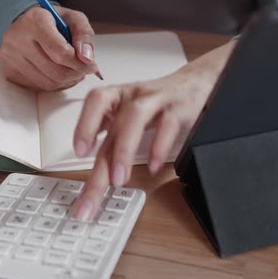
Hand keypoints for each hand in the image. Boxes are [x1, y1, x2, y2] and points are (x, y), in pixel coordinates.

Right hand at [0, 6, 99, 90]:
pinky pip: (39, 87)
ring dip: (67, 81)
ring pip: (49, 83)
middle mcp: (17, 38)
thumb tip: (87, 59)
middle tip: (85, 70)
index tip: (92, 65)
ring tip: (73, 70)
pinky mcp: (9, 71)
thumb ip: (85, 35)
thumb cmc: (53, 22)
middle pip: (56, 71)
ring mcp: (10, 57)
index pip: (61, 52)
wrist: (27, 24)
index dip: (80, 63)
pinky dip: (55, 84)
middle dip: (76, 74)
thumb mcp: (74, 19)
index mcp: (34, 21)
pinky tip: (58, 72)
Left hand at [72, 40, 236, 219]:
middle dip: (100, 166)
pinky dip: (159, 147)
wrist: (198, 81)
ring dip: (124, 151)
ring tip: (119, 181)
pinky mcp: (180, 108)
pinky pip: (168, 124)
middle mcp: (134, 96)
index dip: (85, 124)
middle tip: (90, 196)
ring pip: (135, 117)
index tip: (79, 151)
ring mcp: (157, 100)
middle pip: (113, 127)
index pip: (96, 102)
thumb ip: (111, 133)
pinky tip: (154, 166)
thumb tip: (92, 165)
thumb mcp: (129, 111)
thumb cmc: (158, 101)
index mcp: (118, 96)